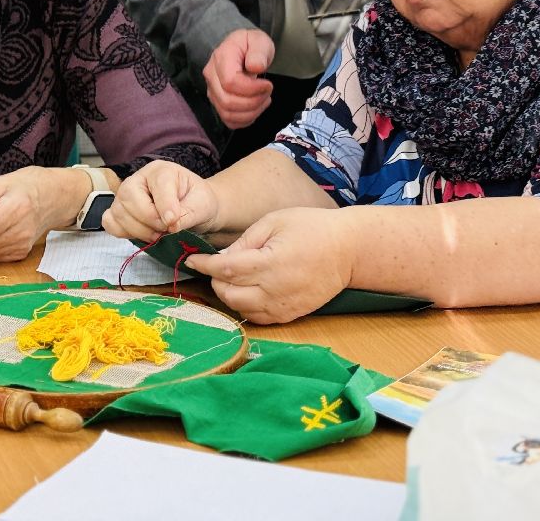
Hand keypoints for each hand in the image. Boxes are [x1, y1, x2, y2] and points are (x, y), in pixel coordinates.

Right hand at [101, 159, 219, 240]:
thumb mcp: (202, 205)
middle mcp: (139, 179)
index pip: (157, 184)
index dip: (164, 206)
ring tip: (158, 234)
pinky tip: (143, 234)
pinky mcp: (120, 211)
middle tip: (166, 230)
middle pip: (129, 196)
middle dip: (148, 219)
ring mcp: (126, 195)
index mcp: (161, 171)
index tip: (173, 223)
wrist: (194, 208)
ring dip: (138, 230)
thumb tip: (171, 225)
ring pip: (118, 212)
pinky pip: (110, 222)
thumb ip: (188, 213)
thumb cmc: (198, 201)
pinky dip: (124, 232)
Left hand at [189, 207, 353, 323]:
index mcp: (270, 262)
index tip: (191, 258)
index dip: (204, 264)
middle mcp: (275, 289)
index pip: (225, 269)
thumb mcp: (275, 221)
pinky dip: (246, 306)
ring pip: (240, 309)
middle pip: (229, 293)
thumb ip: (245, 241)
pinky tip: (248, 291)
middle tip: (216, 265)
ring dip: (229, 294)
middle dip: (216, 280)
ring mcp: (283, 306)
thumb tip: (221, 257)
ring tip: (232, 277)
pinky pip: (258, 318)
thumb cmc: (311, 228)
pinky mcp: (291, 315)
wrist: (348, 250)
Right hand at [203, 28, 274, 129]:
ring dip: (251, 112)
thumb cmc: (250, 45)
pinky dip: (245, 120)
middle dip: (254, 101)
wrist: (240, 49)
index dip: (252, 89)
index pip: (230, 82)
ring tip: (264, 100)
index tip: (268, 85)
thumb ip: (259, 51)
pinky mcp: (217, 102)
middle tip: (268, 92)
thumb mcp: (259, 40)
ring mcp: (212, 91)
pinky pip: (228, 120)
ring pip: (227, 113)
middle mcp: (212, 76)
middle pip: (228, 101)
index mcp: (221, 58)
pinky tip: (256, 109)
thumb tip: (255, 66)